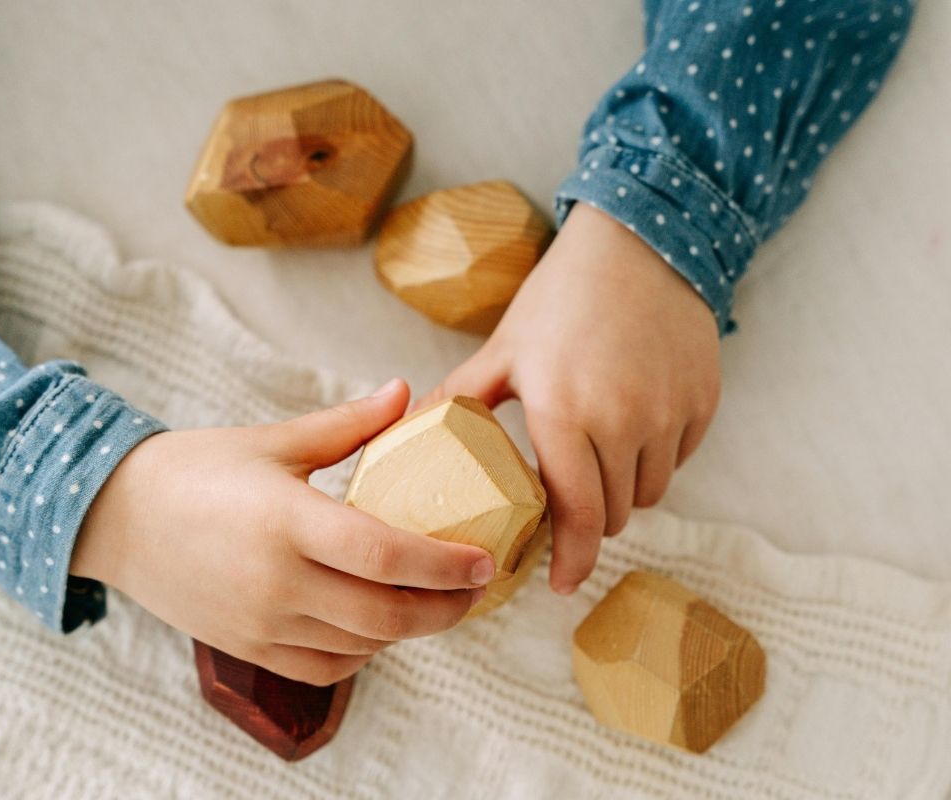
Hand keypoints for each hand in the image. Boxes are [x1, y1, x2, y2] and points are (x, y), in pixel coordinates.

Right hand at [70, 379, 494, 685]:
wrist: (114, 515)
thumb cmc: (193, 469)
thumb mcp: (272, 440)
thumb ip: (347, 424)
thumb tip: (405, 393)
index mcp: (286, 520)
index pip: (384, 553)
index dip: (443, 563)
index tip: (484, 560)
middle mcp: (275, 580)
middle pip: (384, 614)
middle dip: (443, 608)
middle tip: (472, 588)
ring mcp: (259, 621)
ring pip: (360, 646)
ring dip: (407, 631)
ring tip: (432, 602)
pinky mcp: (246, 646)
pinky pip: (322, 667)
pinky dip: (361, 653)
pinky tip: (376, 627)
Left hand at [418, 203, 720, 594]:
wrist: (640, 243)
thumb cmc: (560, 297)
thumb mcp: (502, 348)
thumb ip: (459, 399)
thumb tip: (404, 435)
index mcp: (564, 413)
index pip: (574, 513)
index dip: (569, 559)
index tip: (559, 584)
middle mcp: (625, 421)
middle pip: (614, 513)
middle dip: (588, 522)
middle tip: (566, 509)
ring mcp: (671, 413)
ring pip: (651, 491)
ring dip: (624, 491)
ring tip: (596, 460)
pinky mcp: (704, 403)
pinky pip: (679, 458)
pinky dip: (655, 457)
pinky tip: (632, 425)